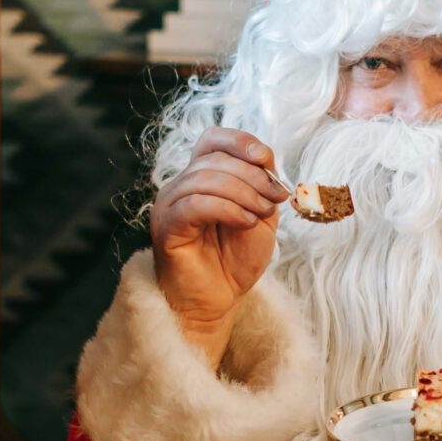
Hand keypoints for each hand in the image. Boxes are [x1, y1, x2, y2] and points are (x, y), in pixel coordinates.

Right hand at [151, 128, 287, 364]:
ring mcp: (169, 204)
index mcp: (200, 177)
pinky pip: (195, 204)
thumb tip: (266, 156)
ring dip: (243, 192)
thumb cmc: (234, 260)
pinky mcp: (165, 227)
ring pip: (204, 178)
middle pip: (214, 158)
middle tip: (275, 198)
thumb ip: (262, 184)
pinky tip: (246, 222)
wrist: (217, 301)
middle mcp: (180, 185)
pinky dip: (227, 208)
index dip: (240, 141)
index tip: (267, 158)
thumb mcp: (260, 214)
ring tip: (261, 214)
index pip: (213, 139)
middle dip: (252, 175)